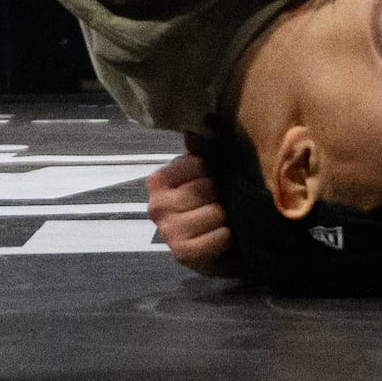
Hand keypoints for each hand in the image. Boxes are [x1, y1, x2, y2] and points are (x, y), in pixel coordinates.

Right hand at [141, 150, 233, 271]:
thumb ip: (201, 150)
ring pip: (215, 212)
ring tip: (219, 221)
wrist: (210, 250)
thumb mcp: (203, 175)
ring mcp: (167, 231)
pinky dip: (225, 237)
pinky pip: (219, 236)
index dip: (210, 171)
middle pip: (206, 188)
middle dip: (218, 195)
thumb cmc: (205, 206)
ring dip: (223, 217)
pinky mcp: (183, 253)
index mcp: (158, 181)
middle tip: (216, 203)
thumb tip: (200, 128)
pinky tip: (220, 236)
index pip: (196, 163)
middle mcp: (156, 205)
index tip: (210, 180)